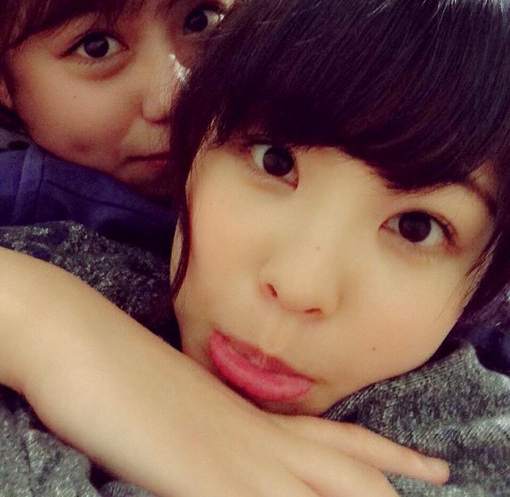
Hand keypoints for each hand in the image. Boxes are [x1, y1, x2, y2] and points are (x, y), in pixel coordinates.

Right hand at [0, 250, 447, 495]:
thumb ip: (213, 435)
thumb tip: (226, 451)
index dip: (386, 455)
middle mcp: (255, 437)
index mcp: (250, 419)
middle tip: (438, 475)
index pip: (336, 439)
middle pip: (347, 463)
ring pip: (325, 487)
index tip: (423, 465)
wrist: (81, 341)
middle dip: (393, 477)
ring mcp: (234, 458)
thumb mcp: (179, 411)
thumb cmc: (120, 372)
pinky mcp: (204, 478)